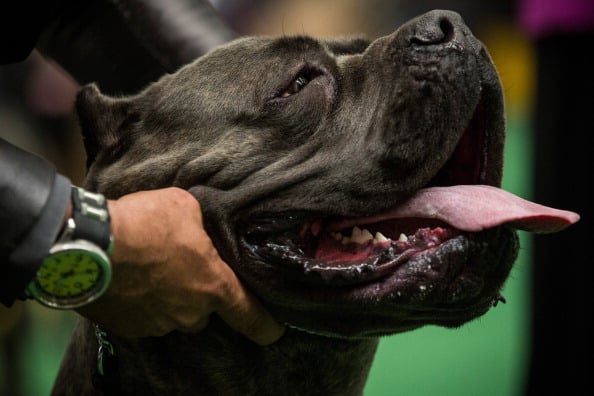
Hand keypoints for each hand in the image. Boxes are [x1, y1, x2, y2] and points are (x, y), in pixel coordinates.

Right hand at [76, 187, 284, 344]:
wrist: (88, 244)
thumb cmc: (145, 222)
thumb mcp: (184, 207)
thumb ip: (200, 224)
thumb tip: (196, 227)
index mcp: (213, 285)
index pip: (249, 315)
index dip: (265, 326)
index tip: (274, 333)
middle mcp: (190, 312)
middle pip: (204, 311)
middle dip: (198, 294)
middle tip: (180, 267)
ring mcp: (158, 324)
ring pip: (172, 314)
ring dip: (167, 296)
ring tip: (148, 268)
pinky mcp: (128, 328)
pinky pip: (144, 317)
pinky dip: (141, 303)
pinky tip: (129, 279)